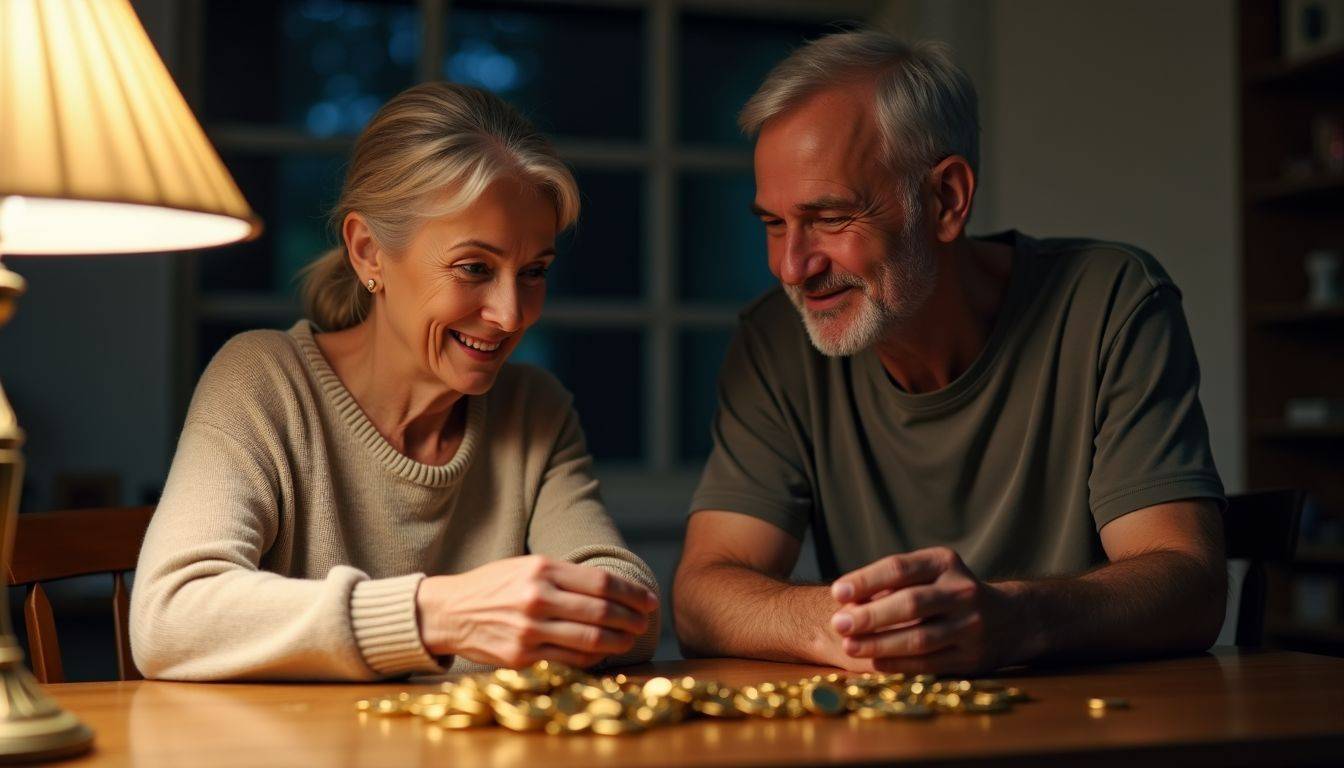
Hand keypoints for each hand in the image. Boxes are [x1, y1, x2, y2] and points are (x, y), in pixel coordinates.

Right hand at [416, 555, 657, 668]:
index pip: (602, 583)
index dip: (632, 593)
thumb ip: (565, 576)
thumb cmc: (494, 586)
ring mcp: (529, 630)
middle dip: (631, 619)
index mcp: (541, 569)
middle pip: (601, 611)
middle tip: (644, 622)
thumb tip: (612, 589)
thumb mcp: (527, 566)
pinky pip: (570, 660)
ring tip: (630, 639)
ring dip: (618, 641)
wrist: (450, 611)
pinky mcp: (521, 657)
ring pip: (590, 640)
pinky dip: (593, 658)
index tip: (648, 601)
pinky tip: (603, 653)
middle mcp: (537, 598)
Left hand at [828, 547, 1023, 674]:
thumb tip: (848, 603)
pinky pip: (929, 663)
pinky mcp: (972, 657)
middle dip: (870, 615)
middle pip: (910, 604)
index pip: (900, 568)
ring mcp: (970, 626)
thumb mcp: (929, 574)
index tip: (837, 592)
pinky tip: (874, 663)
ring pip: (919, 638)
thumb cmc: (948, 592)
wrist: (1010, 619)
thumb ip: (892, 584)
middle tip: (838, 624)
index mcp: (945, 562)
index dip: (865, 580)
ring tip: (849, 646)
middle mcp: (962, 591)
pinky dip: (898, 664)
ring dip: (880, 644)